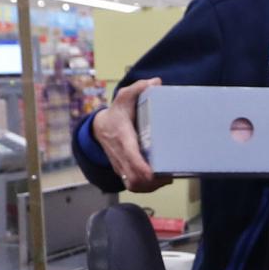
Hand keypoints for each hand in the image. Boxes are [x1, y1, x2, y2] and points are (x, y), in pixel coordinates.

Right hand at [91, 78, 167, 192]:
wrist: (98, 127)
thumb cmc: (117, 112)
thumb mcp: (124, 97)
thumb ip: (138, 88)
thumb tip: (156, 82)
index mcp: (123, 139)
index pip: (132, 159)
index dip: (144, 170)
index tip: (158, 173)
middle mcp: (121, 156)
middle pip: (135, 179)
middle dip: (152, 182)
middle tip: (169, 174)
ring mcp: (120, 166)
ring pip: (134, 185)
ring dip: (151, 187)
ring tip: (167, 178)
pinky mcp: (122, 171)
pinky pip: (133, 185)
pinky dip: (146, 187)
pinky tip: (160, 180)